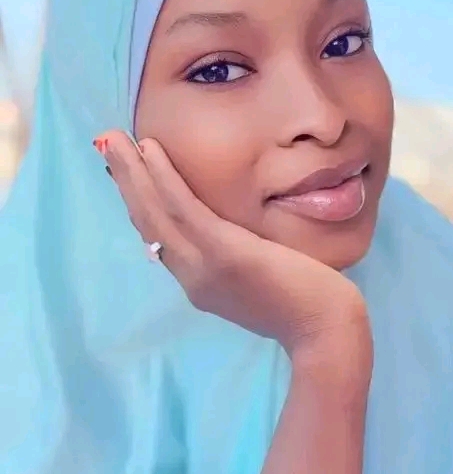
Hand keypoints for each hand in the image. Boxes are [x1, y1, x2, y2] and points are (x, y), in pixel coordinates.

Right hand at [100, 132, 371, 365]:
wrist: (326, 333)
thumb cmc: (307, 305)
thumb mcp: (261, 278)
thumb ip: (238, 257)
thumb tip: (233, 231)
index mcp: (199, 282)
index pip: (159, 237)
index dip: (139, 202)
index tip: (127, 172)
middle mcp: (192, 277)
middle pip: (148, 222)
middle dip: (125, 181)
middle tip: (106, 144)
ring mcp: (204, 267)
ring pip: (156, 213)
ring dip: (132, 173)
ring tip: (114, 140)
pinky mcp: (224, 254)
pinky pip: (185, 210)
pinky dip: (163, 179)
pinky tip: (152, 152)